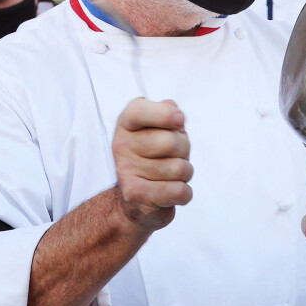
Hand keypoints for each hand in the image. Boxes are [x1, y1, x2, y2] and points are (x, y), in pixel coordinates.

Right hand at [112, 98, 192, 232]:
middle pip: (170, 142)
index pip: (139, 111)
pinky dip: (183, 193)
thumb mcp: (159, 128)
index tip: (179, 119)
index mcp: (126, 123)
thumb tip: (173, 108)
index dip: (164, 114)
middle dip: (184, 149)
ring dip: (184, 173)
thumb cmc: (153, 155)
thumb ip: (166, 114)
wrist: (136, 196)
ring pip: (179, 169)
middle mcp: (121, 144)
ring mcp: (125, 169)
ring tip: (170, 174)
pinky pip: (179, 191)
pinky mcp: (135, 194)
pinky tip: (169, 190)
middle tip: (174, 154)